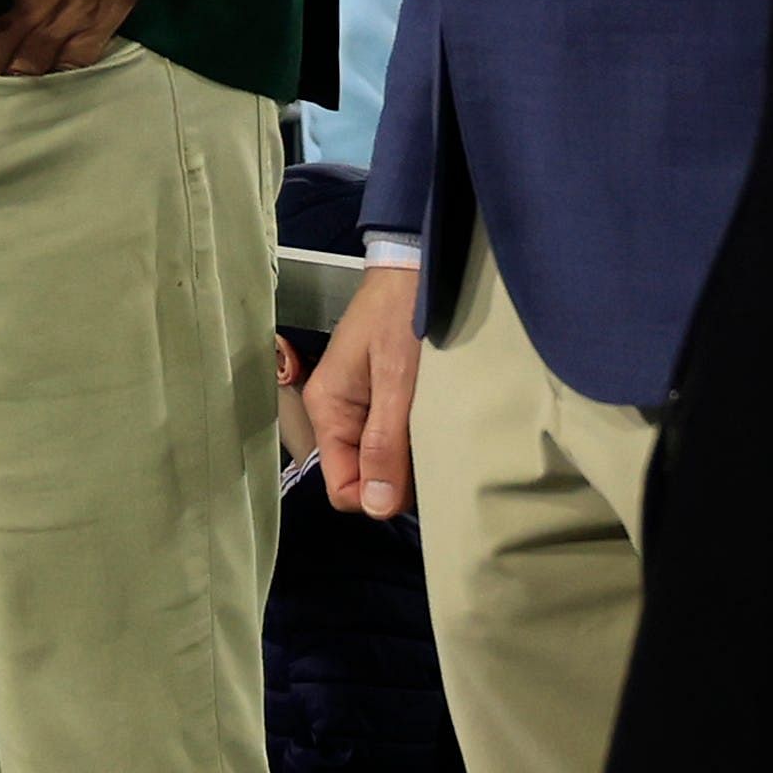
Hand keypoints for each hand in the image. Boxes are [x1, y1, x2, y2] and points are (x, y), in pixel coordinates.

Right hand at [304, 262, 420, 520]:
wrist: (414, 265)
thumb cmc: (402, 315)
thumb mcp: (397, 379)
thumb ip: (385, 443)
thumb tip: (377, 507)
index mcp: (328, 410)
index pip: (342, 487)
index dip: (378, 494)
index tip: (419, 480)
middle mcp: (337, 414)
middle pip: (363, 477)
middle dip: (399, 478)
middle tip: (439, 453)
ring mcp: (359, 406)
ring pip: (382, 460)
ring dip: (412, 457)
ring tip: (444, 435)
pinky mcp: (380, 396)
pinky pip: (393, 438)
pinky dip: (417, 439)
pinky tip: (439, 423)